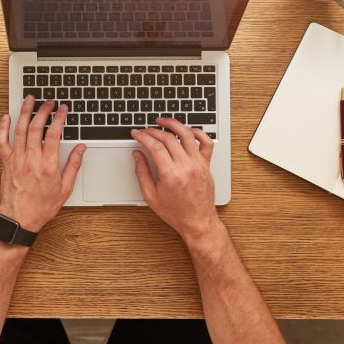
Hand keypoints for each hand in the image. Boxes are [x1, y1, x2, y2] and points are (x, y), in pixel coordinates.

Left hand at [0, 96, 85, 232]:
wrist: (20, 219)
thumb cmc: (41, 206)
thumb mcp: (65, 188)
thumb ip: (73, 165)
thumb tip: (81, 149)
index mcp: (48, 166)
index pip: (54, 134)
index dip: (59, 118)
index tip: (63, 109)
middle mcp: (31, 160)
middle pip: (37, 128)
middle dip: (43, 110)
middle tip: (48, 101)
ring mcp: (17, 160)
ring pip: (20, 130)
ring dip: (25, 112)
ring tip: (29, 100)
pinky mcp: (6, 162)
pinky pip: (2, 141)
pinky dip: (3, 127)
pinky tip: (7, 117)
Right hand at [130, 118, 221, 244]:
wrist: (198, 221)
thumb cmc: (176, 212)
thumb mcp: (150, 196)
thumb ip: (142, 173)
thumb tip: (137, 155)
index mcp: (171, 175)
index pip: (155, 146)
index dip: (143, 136)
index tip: (137, 133)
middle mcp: (186, 166)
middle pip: (168, 138)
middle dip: (153, 131)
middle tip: (145, 130)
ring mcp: (198, 164)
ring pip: (187, 134)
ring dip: (173, 124)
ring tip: (163, 122)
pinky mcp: (206, 164)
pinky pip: (206, 142)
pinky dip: (197, 132)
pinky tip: (187, 130)